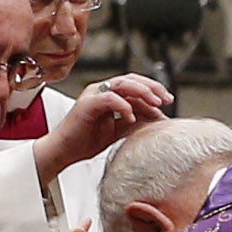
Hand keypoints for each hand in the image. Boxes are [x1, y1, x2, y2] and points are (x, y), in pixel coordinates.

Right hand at [34, 71, 169, 186]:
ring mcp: (93, 94)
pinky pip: (110, 98)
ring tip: (155, 104)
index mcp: (108, 94)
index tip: (168, 102)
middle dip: (152, 88)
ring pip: (122, 84)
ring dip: (142, 92)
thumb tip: (158, 116)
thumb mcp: (118, 129)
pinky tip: (131, 118)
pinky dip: (124, 106)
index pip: (135, 85)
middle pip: (131, 79)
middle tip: (166, 99)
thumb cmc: (86, 141)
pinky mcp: (87, 103)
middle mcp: (101, 90)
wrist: (63, 151)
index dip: (153, 91)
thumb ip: (135, 120)